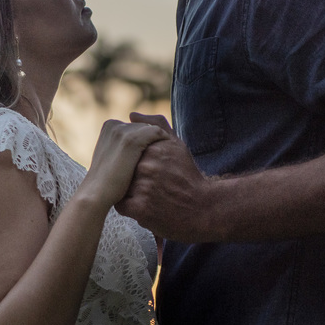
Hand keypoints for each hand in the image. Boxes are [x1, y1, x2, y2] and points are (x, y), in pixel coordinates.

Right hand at [79, 120, 167, 206]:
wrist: (98, 194)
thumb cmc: (107, 182)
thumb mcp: (113, 158)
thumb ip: (121, 146)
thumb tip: (136, 144)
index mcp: (109, 126)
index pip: (137, 127)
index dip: (147, 140)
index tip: (155, 154)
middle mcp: (115, 125)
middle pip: (145, 126)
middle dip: (154, 139)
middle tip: (165, 155)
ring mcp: (122, 131)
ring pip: (152, 128)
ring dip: (161, 141)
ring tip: (168, 157)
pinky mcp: (132, 140)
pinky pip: (157, 133)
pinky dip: (165, 141)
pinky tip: (169, 157)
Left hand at [116, 114, 215, 240]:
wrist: (204, 208)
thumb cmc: (188, 175)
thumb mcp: (177, 146)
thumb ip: (155, 127)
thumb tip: (131, 115)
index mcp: (153, 148)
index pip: (127, 152)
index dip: (134, 162)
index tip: (147, 170)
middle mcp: (147, 166)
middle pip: (123, 170)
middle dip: (131, 177)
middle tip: (149, 185)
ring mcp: (143, 187)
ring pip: (121, 186)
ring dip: (130, 191)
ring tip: (149, 195)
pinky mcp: (141, 209)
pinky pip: (121, 205)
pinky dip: (130, 206)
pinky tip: (144, 205)